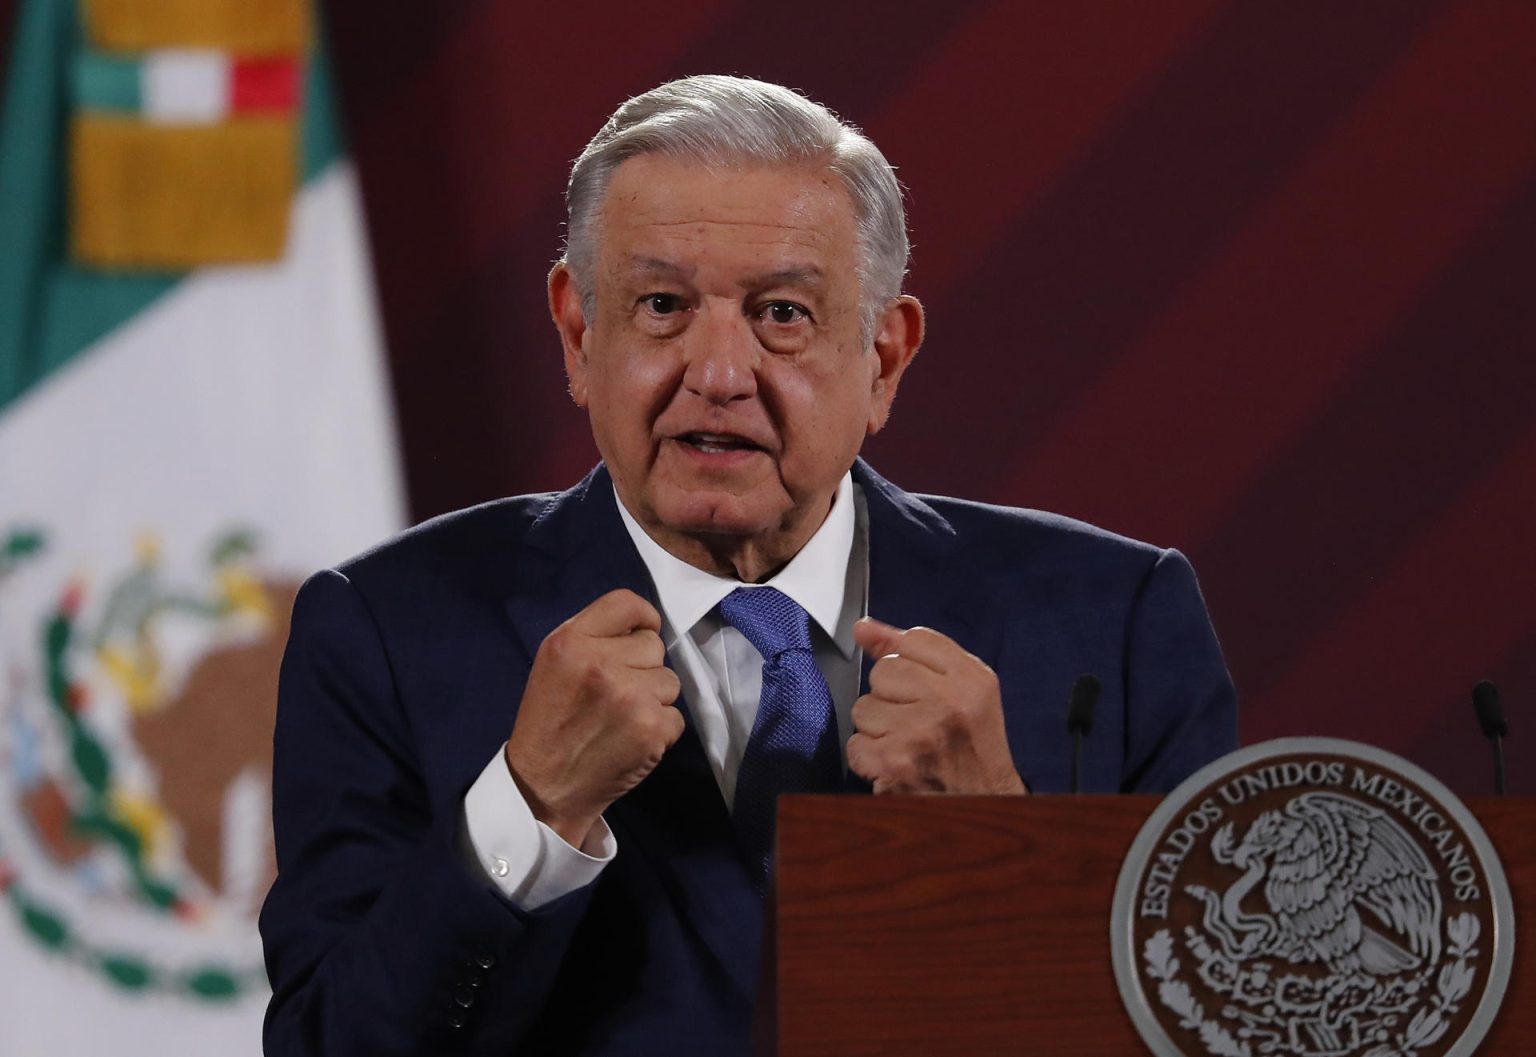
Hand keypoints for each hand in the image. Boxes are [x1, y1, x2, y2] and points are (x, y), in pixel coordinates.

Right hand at [505, 589, 683, 845]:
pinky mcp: (652, 730)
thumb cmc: (549, 722)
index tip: (640, 633)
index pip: (626, 603)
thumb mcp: (554, 665)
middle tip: (615, 693)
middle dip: (642, 667)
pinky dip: (660, 730)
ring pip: (670, 680)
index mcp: (571, 642)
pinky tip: (632, 740)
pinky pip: (676, 716)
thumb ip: (592, 636)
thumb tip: (640, 624)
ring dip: (653, 699)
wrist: (544, 788)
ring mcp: (631, 698)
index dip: (641, 617)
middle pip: (654, 645)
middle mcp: (602, 664)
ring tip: (622, 719)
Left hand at [847, 618, 1026, 794]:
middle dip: (892, 697)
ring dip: (878, 729)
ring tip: (908, 744)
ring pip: (864, 708)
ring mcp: (919, 734)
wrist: (985, 804)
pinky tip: (896, 765)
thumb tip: (862, 628)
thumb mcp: (965, 689)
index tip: (919, 686)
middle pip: (884, 671)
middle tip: (919, 722)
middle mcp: (948, 704)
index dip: (909, 662)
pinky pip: (856, 745)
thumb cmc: (972, 746)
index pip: (914, 640)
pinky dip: (870, 759)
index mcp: (972, 680)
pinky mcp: (894, 764)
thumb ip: (917, 650)